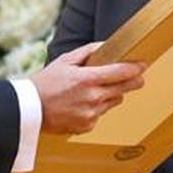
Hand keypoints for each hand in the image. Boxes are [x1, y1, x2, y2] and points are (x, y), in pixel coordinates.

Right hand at [32, 42, 146, 133]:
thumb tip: (106, 45)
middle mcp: (92, 98)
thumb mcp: (64, 61)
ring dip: (111, 95)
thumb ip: (87, 52)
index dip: (135, 68)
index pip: (120, 73)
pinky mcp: (87, 126)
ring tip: (95, 91)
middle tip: (138, 78)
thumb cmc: (45, 83)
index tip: (143, 65)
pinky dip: (96, 109)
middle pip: (124, 89)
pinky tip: (81, 105)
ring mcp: (91, 114)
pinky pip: (100, 115)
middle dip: (133, 82)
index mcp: (87, 79)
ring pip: (113, 102)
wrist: (29, 110)